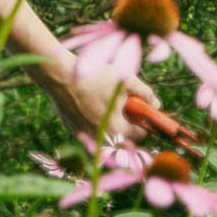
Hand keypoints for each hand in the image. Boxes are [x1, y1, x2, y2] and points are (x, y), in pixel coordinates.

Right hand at [41, 62, 156, 142]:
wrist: (60, 76)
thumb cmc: (95, 77)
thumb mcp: (125, 80)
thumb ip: (144, 93)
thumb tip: (156, 103)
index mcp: (116, 128)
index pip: (141, 135)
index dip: (146, 123)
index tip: (146, 114)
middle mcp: (101, 138)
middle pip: (125, 140)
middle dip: (131, 127)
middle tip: (130, 110)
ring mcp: (85, 136)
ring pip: (107, 137)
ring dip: (114, 126)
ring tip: (111, 106)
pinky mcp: (74, 131)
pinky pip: (92, 132)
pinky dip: (97, 123)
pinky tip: (93, 106)